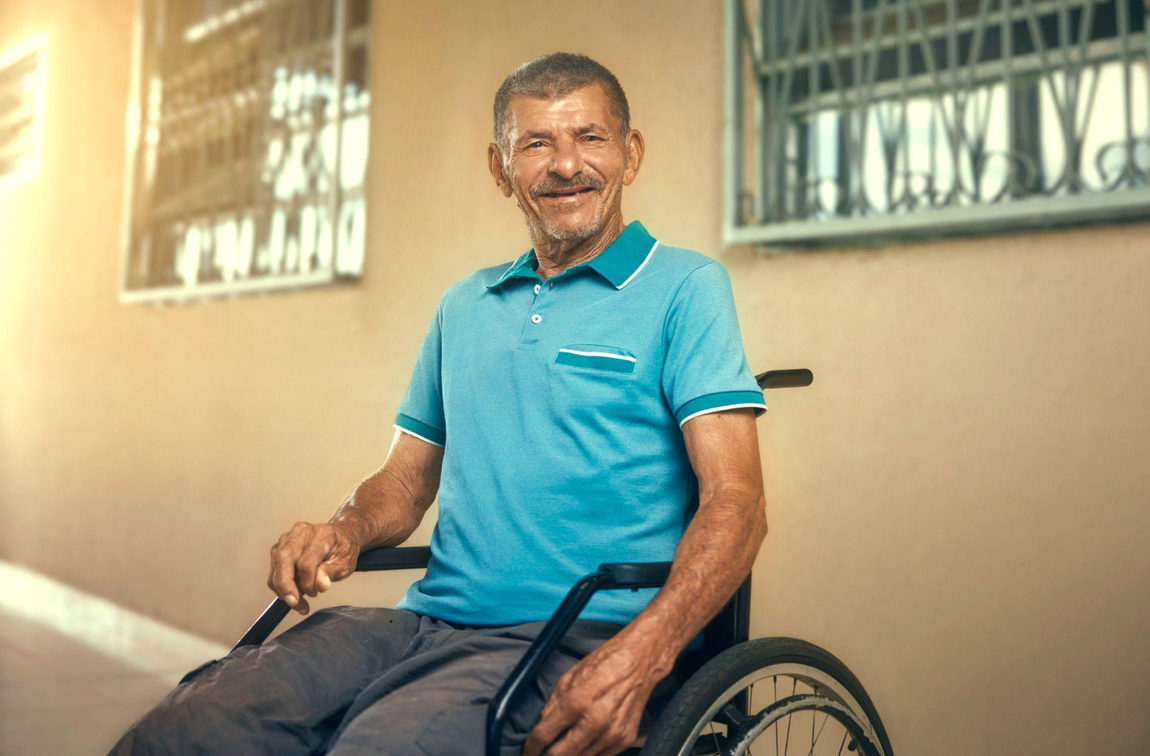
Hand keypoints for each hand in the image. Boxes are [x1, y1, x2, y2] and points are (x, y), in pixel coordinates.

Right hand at [267, 521, 360, 613]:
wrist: (339, 538)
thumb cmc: (342, 550)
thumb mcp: (345, 562)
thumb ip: (332, 572)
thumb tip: (321, 585)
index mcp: (321, 535)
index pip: (306, 562)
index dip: (307, 583)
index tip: (315, 593)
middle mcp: (301, 533)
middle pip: (283, 558)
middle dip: (285, 585)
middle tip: (294, 602)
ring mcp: (287, 538)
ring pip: (275, 564)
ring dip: (282, 587)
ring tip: (297, 601)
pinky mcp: (279, 547)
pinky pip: (274, 568)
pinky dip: (279, 584)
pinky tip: (292, 593)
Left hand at [523, 633, 664, 755]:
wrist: (639, 662)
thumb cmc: (604, 664)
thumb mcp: (569, 677)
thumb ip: (553, 705)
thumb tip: (542, 725)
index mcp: (576, 702)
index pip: (544, 735)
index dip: (531, 747)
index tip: (528, 750)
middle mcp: (595, 721)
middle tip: (541, 753)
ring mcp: (612, 733)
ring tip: (561, 749)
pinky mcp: (625, 739)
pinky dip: (587, 754)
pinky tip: (582, 745)